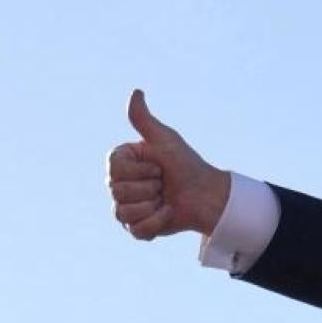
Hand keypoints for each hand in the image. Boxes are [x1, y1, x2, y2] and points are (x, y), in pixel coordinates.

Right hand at [106, 89, 230, 239]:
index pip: (114, 170)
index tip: (158, 166)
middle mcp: (118, 186)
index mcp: (121, 164)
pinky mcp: (137, 229)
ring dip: (153, 206)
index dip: (141, 170)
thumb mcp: (165, 140)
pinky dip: (158, 222)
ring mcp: (126, 209)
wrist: (206, 195)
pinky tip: (167, 213)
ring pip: (124, 213)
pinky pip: (137, 230)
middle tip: (163, 183)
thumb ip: (144, 120)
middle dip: (149, 188)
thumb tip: (136, 91)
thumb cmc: (186, 164)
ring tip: (164, 199)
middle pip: (117, 192)